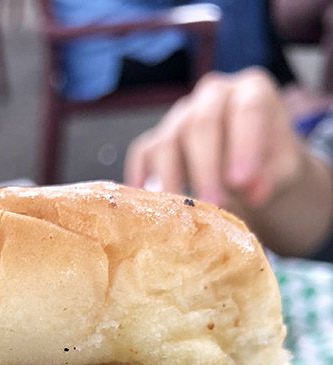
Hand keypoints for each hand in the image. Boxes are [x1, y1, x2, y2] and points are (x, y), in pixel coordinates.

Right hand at [125, 68, 307, 209]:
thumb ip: (272, 176)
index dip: (243, 145)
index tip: (242, 182)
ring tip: (181, 213)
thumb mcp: (283, 169)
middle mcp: (213, 95)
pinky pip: (143, 153)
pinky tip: (146, 203)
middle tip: (215, 205)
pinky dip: (141, 176)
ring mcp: (181, 115)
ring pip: (168, 140)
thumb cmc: (270, 165)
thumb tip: (252, 193)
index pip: (247, 110)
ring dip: (173, 180)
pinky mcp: (158, 139)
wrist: (252, 169)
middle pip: (202, 125)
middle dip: (207, 168)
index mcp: (252, 91)